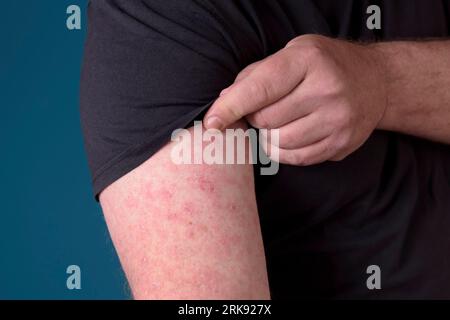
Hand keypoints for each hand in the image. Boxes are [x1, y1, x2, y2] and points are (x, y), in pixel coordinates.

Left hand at [204, 34, 386, 164]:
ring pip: (278, 143)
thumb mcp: (292, 53)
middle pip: (265, 120)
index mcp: (308, 60)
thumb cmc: (325, 64)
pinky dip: (283, 150)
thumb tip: (225, 101)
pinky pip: (296, 158)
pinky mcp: (341, 144)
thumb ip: (256, 75)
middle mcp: (326, 90)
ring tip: (280, 121)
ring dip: (268, 136)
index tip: (211, 123)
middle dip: (255, 117)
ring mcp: (337, 120)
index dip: (230, 107)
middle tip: (266, 108)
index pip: (259, 89)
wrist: (375, 81)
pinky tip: (290, 134)